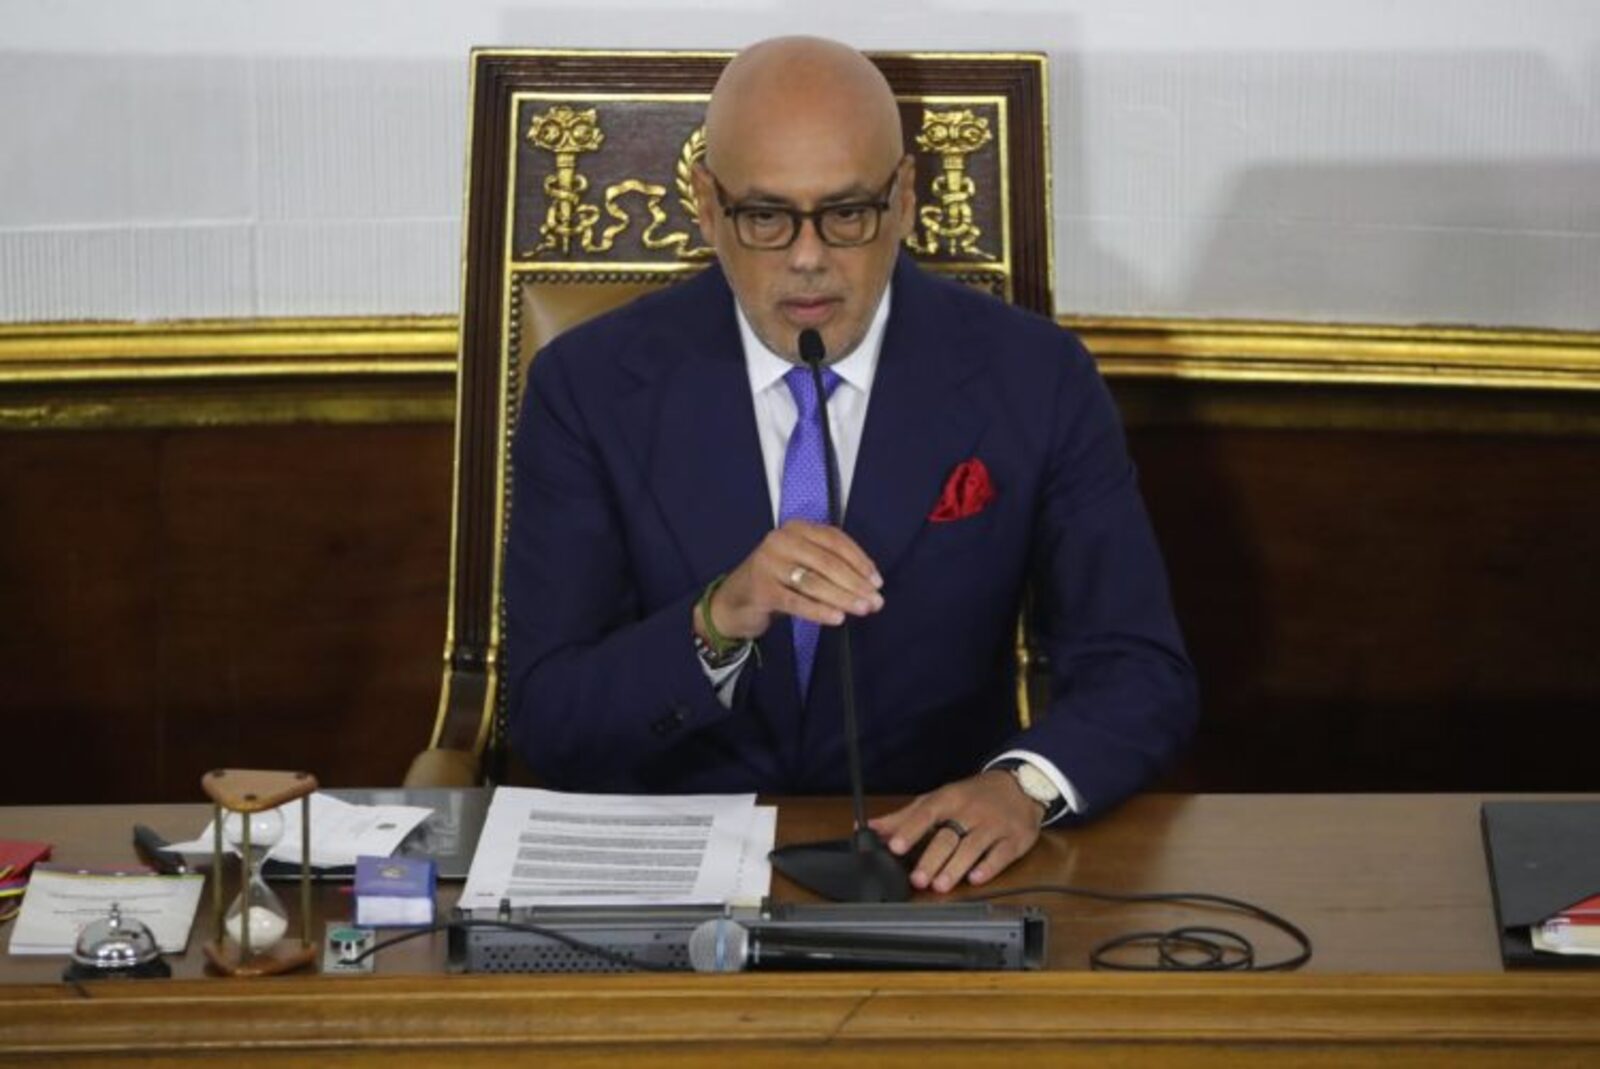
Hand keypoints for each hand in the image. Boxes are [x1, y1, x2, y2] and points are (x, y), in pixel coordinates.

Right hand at [701, 520, 883, 641]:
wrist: (733, 602)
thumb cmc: (776, 583)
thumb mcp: (802, 565)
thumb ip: (831, 568)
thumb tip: (870, 586)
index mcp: (796, 529)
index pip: (835, 540)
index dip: (860, 561)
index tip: (877, 581)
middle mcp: (781, 540)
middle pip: (828, 562)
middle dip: (855, 583)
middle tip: (875, 601)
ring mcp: (768, 564)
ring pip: (814, 581)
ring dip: (843, 597)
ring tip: (863, 610)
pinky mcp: (761, 589)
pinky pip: (797, 601)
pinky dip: (820, 610)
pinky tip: (837, 618)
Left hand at [869, 770, 1042, 892]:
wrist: (1019, 787)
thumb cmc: (972, 796)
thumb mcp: (938, 800)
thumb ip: (904, 817)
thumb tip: (869, 828)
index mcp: (949, 799)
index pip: (926, 813)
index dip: (910, 830)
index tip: (895, 846)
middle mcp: (970, 811)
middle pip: (949, 836)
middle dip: (932, 858)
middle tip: (917, 879)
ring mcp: (993, 825)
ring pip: (973, 847)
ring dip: (956, 866)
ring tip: (940, 885)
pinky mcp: (1014, 839)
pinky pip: (1002, 855)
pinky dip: (989, 867)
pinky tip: (976, 878)